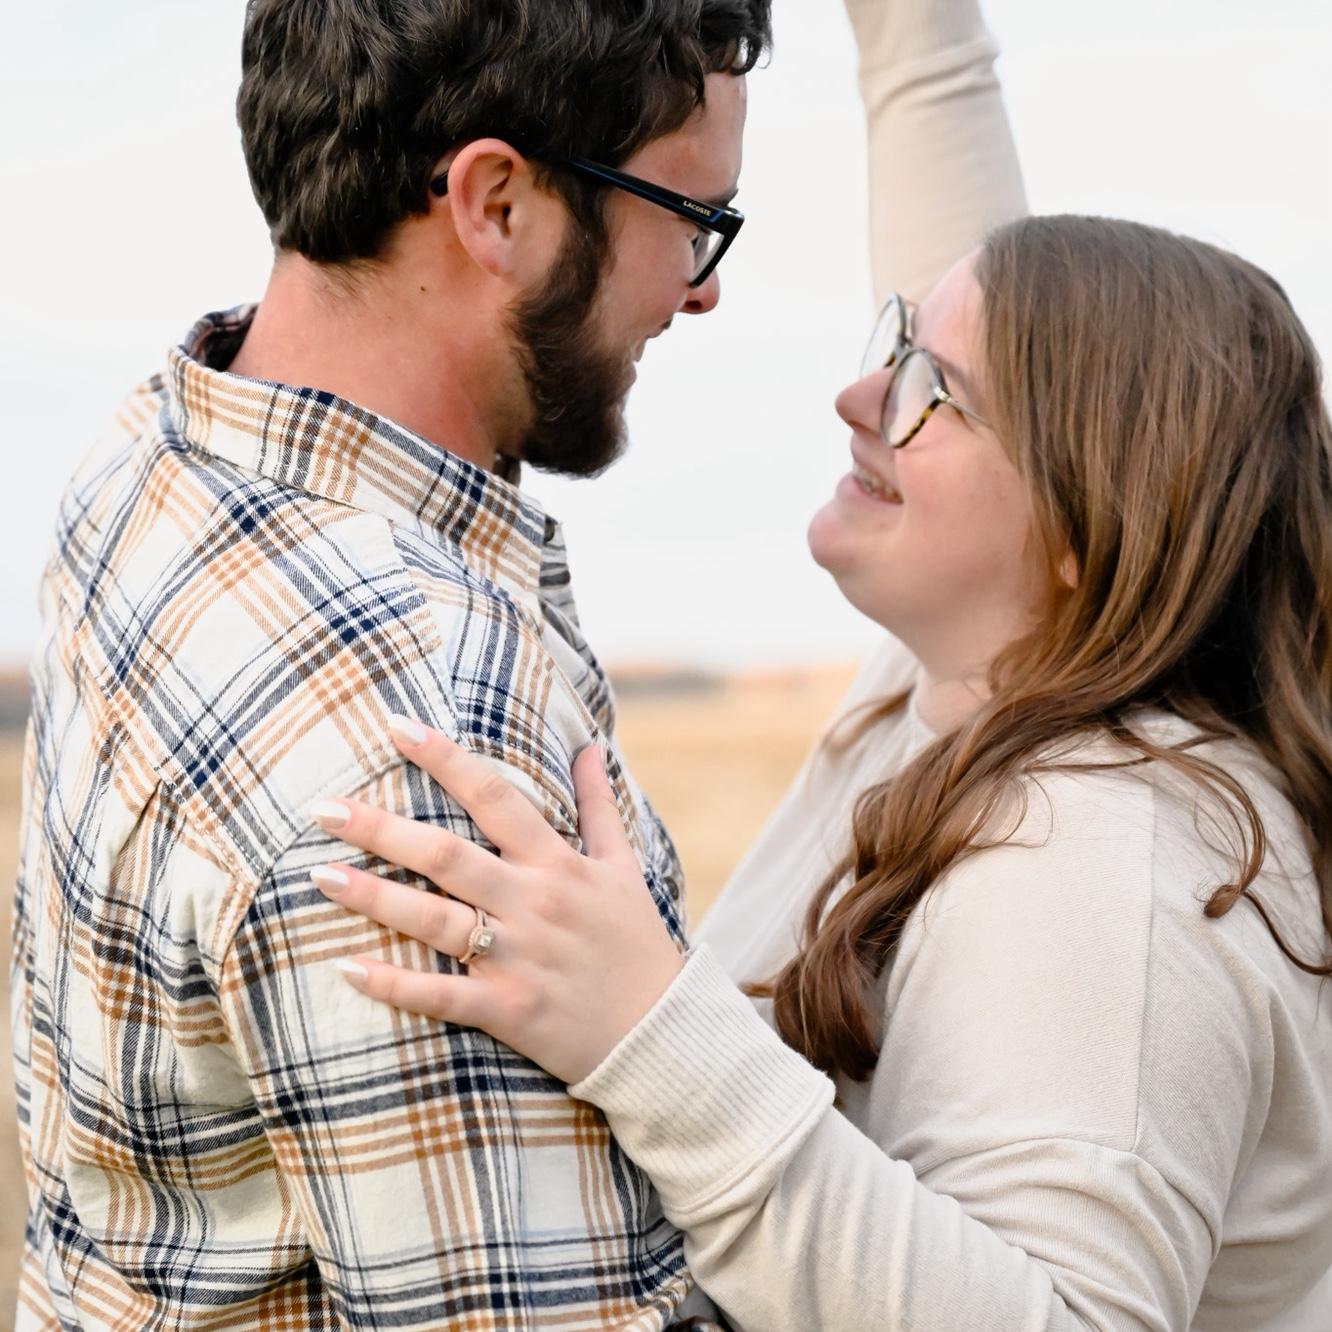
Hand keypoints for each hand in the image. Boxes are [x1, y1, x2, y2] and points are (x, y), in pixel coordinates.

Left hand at [308, 718, 685, 1083]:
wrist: (661, 1031)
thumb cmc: (636, 943)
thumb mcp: (624, 867)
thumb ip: (600, 804)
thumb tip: (590, 746)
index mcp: (559, 862)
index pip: (495, 796)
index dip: (445, 758)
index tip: (397, 727)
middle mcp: (534, 902)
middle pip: (447, 855)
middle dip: (382, 828)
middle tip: (323, 807)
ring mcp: (519, 957)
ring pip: (435, 920)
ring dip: (375, 896)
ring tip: (319, 874)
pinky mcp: (509, 1009)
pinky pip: (442, 995)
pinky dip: (396, 984)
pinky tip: (349, 967)